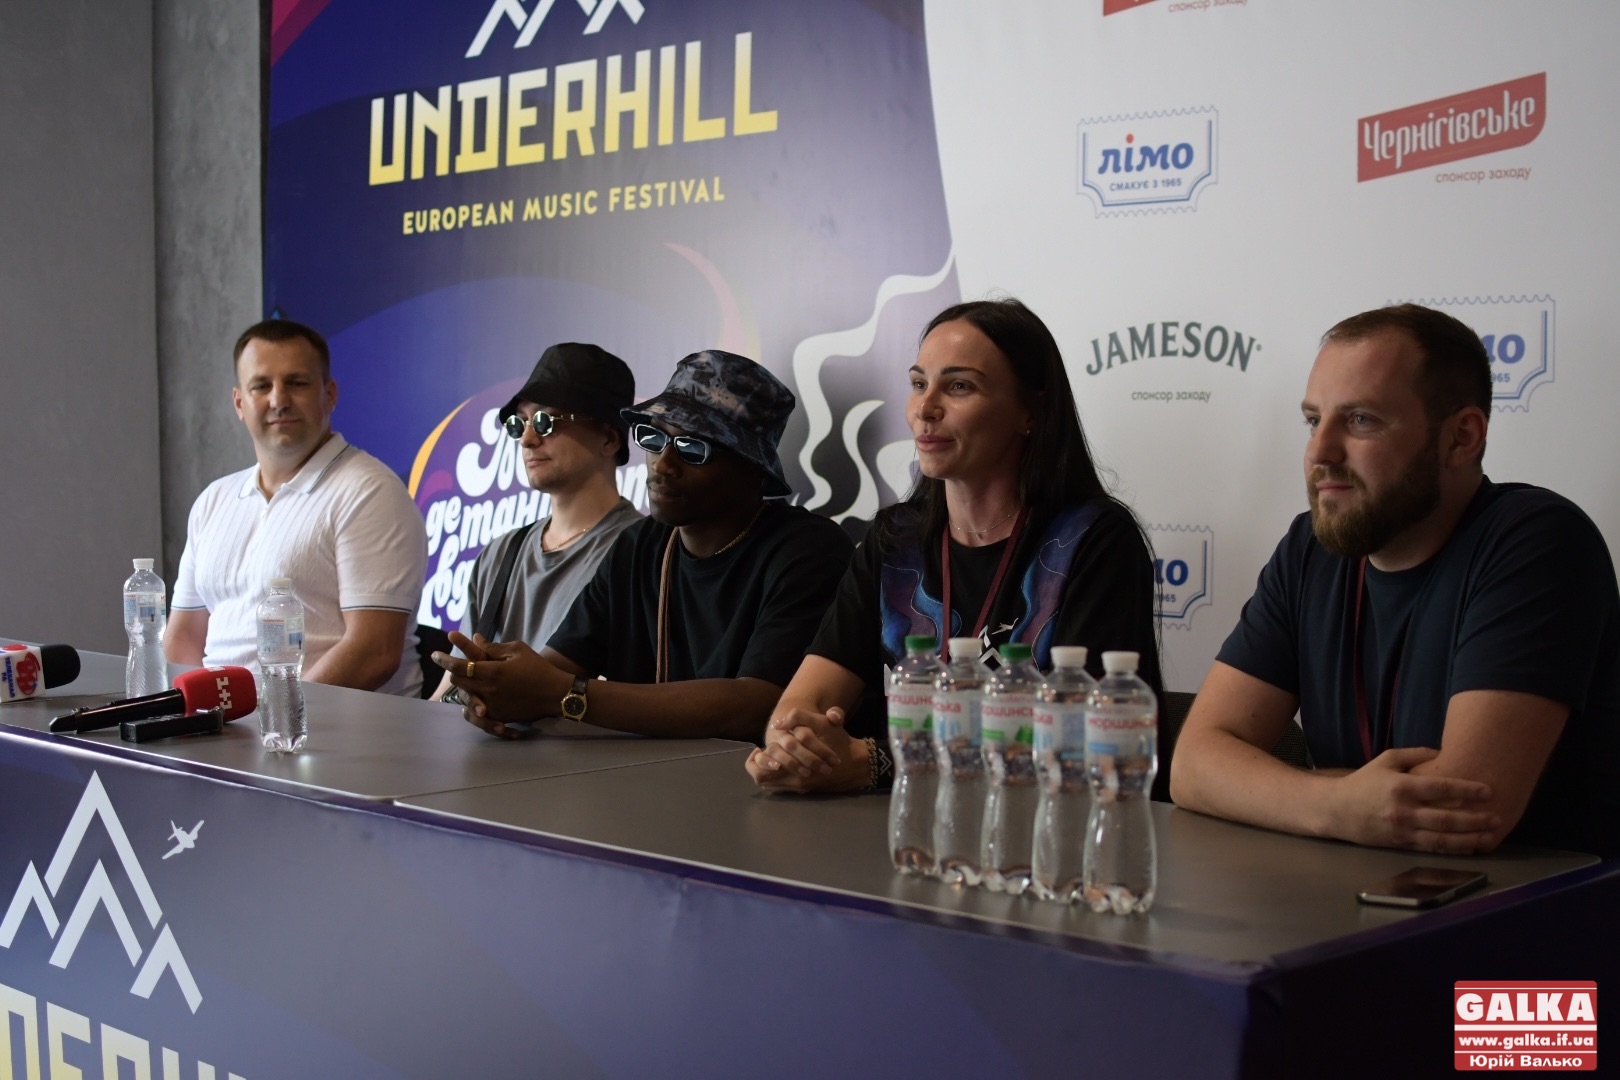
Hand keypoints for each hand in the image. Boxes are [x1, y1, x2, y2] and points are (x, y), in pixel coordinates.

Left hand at [433, 633, 564, 735]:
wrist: (554, 694)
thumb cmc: (537, 668)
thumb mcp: (517, 650)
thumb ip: (493, 647)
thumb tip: (475, 638)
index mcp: (492, 672)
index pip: (459, 666)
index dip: (444, 660)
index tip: (435, 654)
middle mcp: (488, 690)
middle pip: (458, 682)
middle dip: (454, 672)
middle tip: (455, 665)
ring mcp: (492, 706)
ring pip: (465, 697)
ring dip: (463, 687)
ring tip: (467, 680)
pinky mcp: (498, 716)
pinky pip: (475, 713)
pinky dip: (472, 703)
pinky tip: (474, 696)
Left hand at [746, 707, 866, 792]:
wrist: (858, 765)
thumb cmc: (840, 743)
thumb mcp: (824, 724)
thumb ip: (800, 718)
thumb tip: (777, 724)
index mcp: (796, 767)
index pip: (761, 772)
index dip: (755, 760)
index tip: (758, 748)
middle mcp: (794, 782)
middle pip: (761, 781)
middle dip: (757, 766)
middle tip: (760, 752)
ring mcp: (799, 788)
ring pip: (770, 786)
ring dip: (766, 772)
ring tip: (770, 758)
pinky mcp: (805, 790)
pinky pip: (781, 788)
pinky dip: (776, 777)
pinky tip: (782, 764)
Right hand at [1326, 747, 1499, 852]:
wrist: (1337, 810)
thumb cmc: (1364, 782)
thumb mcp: (1386, 760)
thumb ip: (1415, 754)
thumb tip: (1444, 753)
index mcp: (1401, 786)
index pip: (1441, 788)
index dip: (1466, 790)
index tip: (1487, 791)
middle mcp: (1404, 810)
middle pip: (1446, 818)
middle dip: (1475, 819)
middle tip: (1497, 817)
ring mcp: (1403, 830)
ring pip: (1443, 838)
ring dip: (1470, 838)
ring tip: (1490, 836)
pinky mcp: (1401, 844)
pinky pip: (1432, 848)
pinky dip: (1454, 849)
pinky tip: (1470, 847)